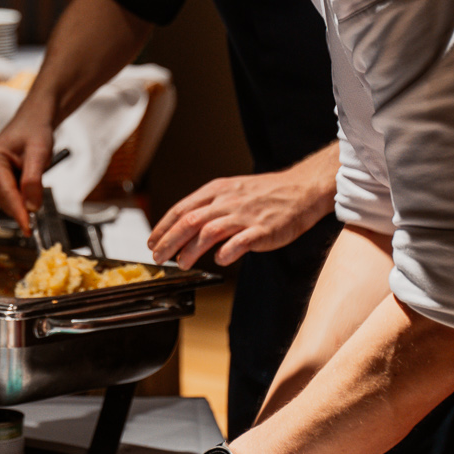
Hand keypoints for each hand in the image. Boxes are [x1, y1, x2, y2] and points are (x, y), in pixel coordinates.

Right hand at [0, 106, 55, 233]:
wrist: (32, 122)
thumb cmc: (34, 131)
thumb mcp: (39, 153)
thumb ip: (33, 180)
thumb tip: (31, 207)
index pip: (6, 194)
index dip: (19, 213)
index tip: (29, 229)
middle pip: (6, 200)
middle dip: (23, 206)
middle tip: (40, 204)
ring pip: (8, 200)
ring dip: (23, 199)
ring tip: (34, 175)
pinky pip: (9, 196)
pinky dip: (21, 195)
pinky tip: (28, 182)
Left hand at [150, 146, 339, 267]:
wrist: (301, 190)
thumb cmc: (266, 194)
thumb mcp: (232, 191)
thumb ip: (210, 207)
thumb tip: (185, 226)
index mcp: (217, 191)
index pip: (182, 209)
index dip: (163, 227)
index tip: (152, 241)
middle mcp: (227, 201)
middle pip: (189, 221)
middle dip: (169, 241)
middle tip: (158, 256)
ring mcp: (245, 216)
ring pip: (209, 232)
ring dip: (191, 250)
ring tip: (182, 263)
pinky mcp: (262, 230)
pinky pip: (240, 242)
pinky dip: (227, 252)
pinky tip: (219, 260)